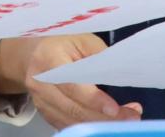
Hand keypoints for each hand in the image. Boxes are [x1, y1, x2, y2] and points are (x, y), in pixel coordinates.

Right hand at [0, 35, 141, 129]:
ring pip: (72, 121)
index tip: (115, 109)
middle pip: (73, 108)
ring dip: (100, 123)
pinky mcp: (45, 113)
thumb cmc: (61, 43)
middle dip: (104, 116)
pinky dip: (88, 126)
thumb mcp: (81, 39)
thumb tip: (119, 73)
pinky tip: (107, 121)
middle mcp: (41, 84)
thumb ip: (98, 55)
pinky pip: (68, 125)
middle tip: (132, 115)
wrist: (32, 55)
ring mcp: (41, 102)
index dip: (93, 100)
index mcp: (49, 59)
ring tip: (126, 119)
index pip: (72, 85)